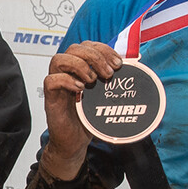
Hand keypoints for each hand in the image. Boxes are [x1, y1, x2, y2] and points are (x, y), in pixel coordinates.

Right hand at [41, 41, 121, 180]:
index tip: (118, 63)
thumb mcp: (106, 96)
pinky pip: (50, 80)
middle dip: (95, 57)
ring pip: (58, 59)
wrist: (75, 143)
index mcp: (80, 68)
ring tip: (93, 80)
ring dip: (80, 65)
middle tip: (109, 73)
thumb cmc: (89, 119)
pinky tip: (80, 89)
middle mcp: (67, 73)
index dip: (103, 49)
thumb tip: (137, 65)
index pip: (87, 45)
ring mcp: (58, 85)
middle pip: (74, 48)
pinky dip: (66, 81)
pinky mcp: (50, 98)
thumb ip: (115, 81)